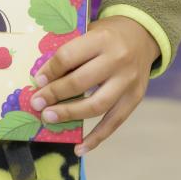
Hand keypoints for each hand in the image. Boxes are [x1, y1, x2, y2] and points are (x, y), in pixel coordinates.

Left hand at [29, 16, 160, 155]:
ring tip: (50, 118)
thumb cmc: (109, 34)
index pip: (69, 56)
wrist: (143, 35)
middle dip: (55, 95)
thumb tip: (45, 79)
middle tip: (37, 104)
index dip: (50, 71)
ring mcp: (128, 81)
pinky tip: (80, 148)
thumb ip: (72, 51)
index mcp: (102, 38)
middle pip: (80, 82)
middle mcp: (117, 59)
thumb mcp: (91, 31)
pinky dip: (96, 138)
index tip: (38, 81)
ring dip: (69, 114)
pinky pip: (114, 122)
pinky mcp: (135, 97)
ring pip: (96, 105)